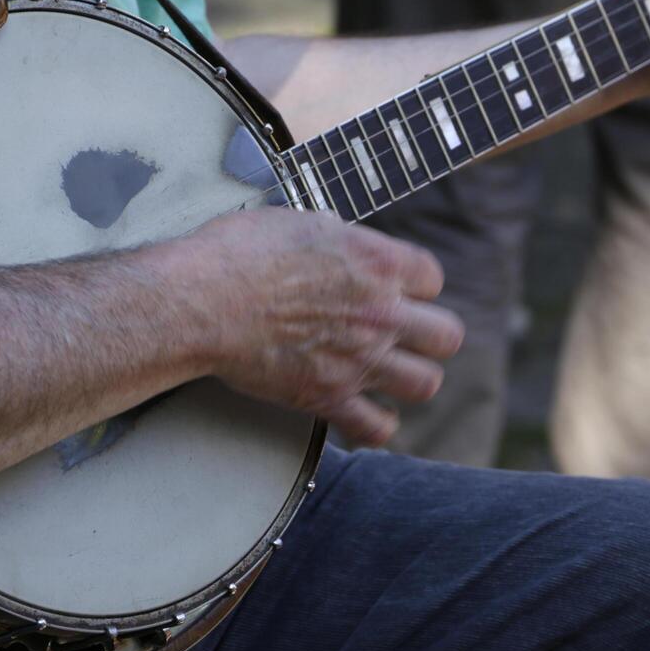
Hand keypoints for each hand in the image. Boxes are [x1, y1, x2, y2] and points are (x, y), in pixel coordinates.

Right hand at [185, 207, 463, 444]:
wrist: (202, 299)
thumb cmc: (240, 252)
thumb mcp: (303, 223)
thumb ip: (340, 239)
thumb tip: (344, 241)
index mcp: (378, 263)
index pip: (432, 278)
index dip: (415, 283)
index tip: (395, 288)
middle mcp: (380, 313)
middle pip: (447, 336)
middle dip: (429, 335)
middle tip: (405, 334)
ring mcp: (359, 358)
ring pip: (426, 384)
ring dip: (411, 379)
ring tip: (390, 372)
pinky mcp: (328, 396)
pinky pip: (378, 427)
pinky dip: (376, 423)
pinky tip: (364, 411)